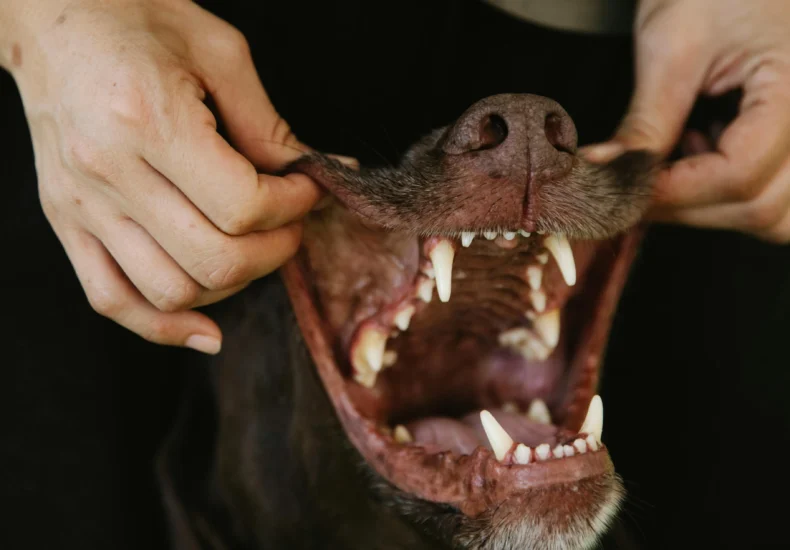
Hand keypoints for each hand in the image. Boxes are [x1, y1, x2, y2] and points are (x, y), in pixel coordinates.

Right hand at [3, 0, 321, 352]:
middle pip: (214, 258)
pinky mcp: (66, 221)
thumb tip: (324, 172)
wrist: (52, 15)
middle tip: (291, 223)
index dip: (294, 206)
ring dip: (231, 283)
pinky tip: (206, 330)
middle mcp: (108, 171)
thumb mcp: (219, 53)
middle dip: (275, 250)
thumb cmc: (135, 19)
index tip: (308, 189)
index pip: (243, 206)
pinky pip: (112, 299)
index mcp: (148, 120)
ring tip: (252, 249)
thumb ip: (269, 125)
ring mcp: (81, 204)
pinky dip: (163, 327)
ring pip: (172, 290)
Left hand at [582, 0, 789, 242]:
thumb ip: (647, 122)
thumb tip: (606, 174)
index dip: (674, 192)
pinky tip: (701, 156)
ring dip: (715, 208)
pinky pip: (778, 197)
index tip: (622, 189)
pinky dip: (735, 197)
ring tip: (677, 164)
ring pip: (776, 215)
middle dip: (687, 207)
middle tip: (633, 186)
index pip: (740, 174)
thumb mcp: (672, 46)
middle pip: (762, 208)